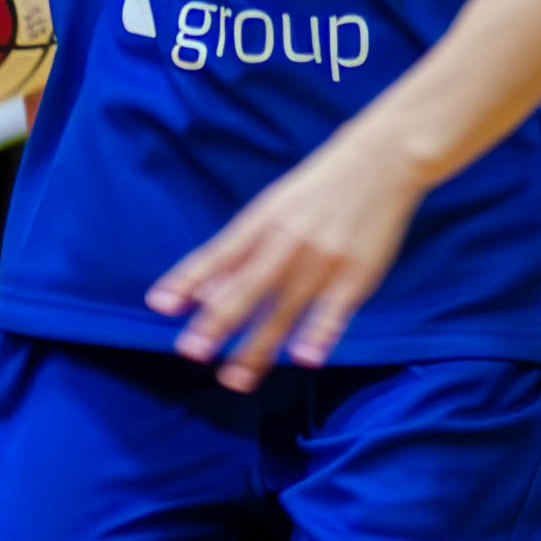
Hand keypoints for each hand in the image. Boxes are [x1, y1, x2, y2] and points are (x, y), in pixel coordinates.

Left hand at [150, 125, 427, 387]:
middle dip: (217, 321)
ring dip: (259, 346)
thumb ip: (237, 251)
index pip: (217, 255)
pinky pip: (335, 310)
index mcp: (262, 223)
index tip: (159, 305)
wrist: (381, 161)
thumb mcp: (271, 209)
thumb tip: (201, 293)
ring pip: (285, 309)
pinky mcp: (358, 274)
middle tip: (190, 351)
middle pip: (247, 286)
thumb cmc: (316, 191)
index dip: (188, 280)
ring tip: (234, 378)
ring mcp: (323, 259)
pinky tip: (304, 358)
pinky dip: (320, 333)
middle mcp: (288, 241)